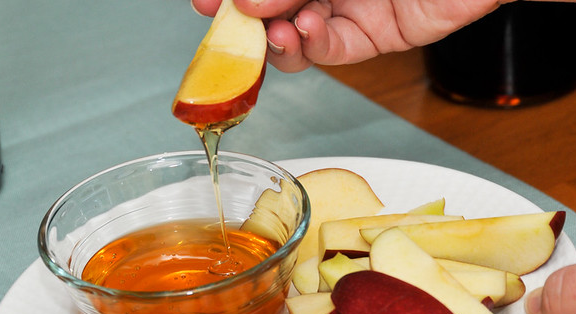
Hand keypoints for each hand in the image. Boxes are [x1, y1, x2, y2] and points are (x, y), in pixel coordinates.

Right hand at [191, 0, 504, 71]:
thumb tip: (247, 4)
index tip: (201, 3)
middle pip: (270, 9)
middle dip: (245, 19)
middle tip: (225, 21)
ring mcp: (347, 7)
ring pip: (296, 35)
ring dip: (277, 37)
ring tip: (271, 30)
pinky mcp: (373, 36)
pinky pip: (333, 48)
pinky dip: (313, 44)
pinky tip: (305, 30)